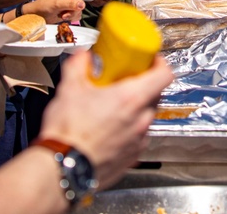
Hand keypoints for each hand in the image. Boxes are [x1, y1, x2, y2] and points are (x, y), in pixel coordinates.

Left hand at [30, 0, 102, 23]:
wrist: (36, 15)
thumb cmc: (44, 5)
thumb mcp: (57, 3)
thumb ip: (70, 4)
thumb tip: (82, 5)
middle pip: (82, 3)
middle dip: (74, 9)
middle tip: (64, 12)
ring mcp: (70, 4)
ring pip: (80, 10)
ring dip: (71, 15)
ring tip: (62, 15)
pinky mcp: (69, 11)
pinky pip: (77, 16)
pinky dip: (71, 18)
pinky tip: (62, 17)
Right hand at [38, 52, 173, 188]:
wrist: (62, 169)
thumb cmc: (68, 133)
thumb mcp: (69, 89)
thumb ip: (78, 66)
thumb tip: (83, 57)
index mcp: (131, 99)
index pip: (165, 74)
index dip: (160, 64)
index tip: (150, 60)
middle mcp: (140, 119)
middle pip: (155, 94)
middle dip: (144, 85)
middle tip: (125, 81)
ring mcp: (139, 140)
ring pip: (146, 116)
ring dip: (135, 108)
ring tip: (112, 106)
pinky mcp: (132, 156)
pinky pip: (138, 136)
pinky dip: (129, 129)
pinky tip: (109, 129)